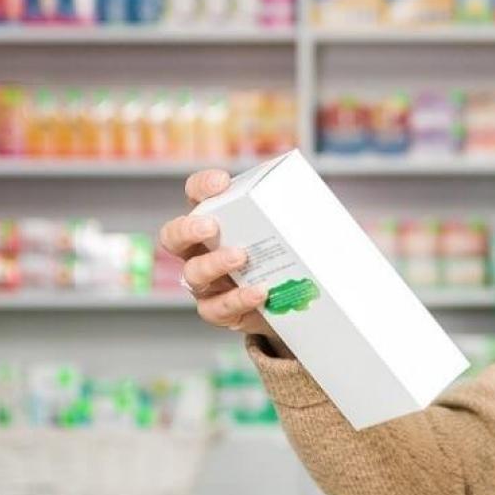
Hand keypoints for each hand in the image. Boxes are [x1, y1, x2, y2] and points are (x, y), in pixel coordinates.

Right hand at [158, 169, 287, 354]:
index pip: (195, 195)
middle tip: (211, 226)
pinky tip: (260, 291)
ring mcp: (204, 282)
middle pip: (172, 236)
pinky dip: (238, 299)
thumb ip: (295, 216)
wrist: (285, 302)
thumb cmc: (282, 255)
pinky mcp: (217, 311)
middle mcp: (198, 250)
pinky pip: (216, 308)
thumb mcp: (288, 231)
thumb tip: (321, 205)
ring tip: (241, 256)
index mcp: (213, 220)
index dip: (202, 186)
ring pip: (192, 273)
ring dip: (214, 263)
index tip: (221, 183)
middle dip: (187, 228)